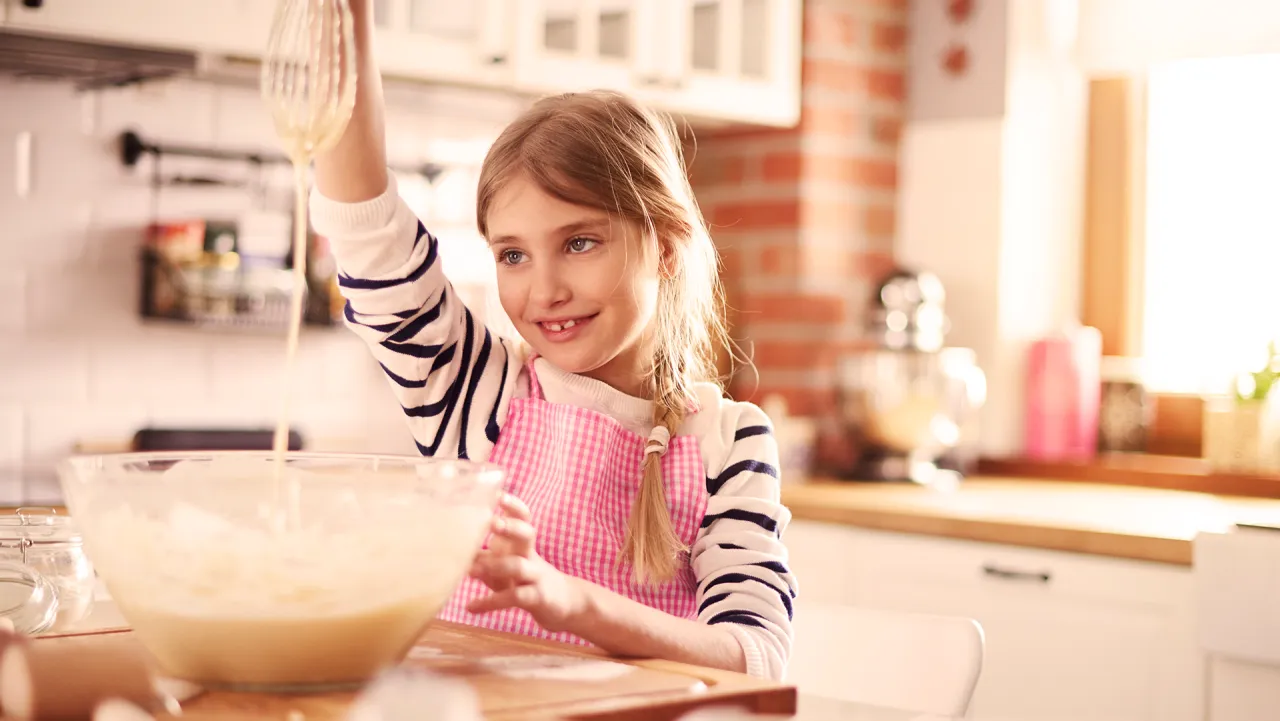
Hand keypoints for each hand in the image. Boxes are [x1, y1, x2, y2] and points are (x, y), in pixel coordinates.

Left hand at [466, 494, 589, 633]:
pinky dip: (490, 602)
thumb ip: (482, 555)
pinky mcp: (536, 598)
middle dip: (510, 527)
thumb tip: (451, 546)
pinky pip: (513, 598)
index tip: (497, 495)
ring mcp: (535, 576)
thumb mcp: (505, 563)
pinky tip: (471, 607)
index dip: (513, 506)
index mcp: (523, 543)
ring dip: (495, 566)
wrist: (562, 603)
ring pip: (518, 566)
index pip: (523, 517)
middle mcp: (530, 555)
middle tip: (492, 523)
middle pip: (527, 534)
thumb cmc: (525, 578)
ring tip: (471, 571)